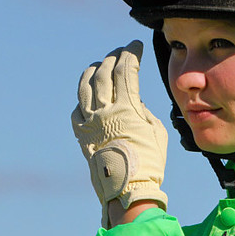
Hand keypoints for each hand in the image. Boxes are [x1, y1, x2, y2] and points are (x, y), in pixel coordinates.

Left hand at [72, 41, 167, 225]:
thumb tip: (135, 104)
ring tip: (100, 66)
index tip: (136, 46)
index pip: (126, 70)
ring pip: (85, 86)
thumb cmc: (149, 163)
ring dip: (94, 72)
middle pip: (104, 72)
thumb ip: (144, 111)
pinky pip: (77, 109)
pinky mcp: (81, 134)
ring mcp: (89, 121)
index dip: (131, 53)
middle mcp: (103, 110)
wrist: (127, 189)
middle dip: (113, 58)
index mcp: (126, 107)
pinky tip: (90, 98)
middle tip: (121, 53)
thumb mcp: (157, 131)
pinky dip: (84, 99)